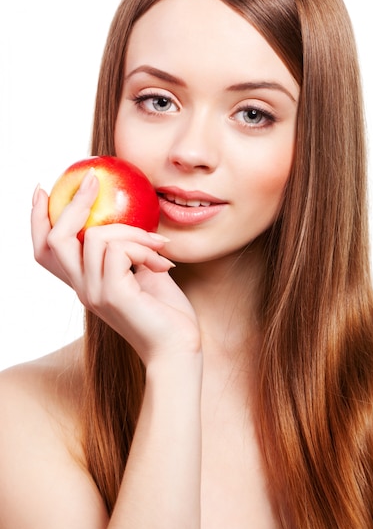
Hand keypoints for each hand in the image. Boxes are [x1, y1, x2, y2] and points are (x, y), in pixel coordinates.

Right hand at [31, 172, 200, 363]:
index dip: (37, 219)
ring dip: (133, 232)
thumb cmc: (166, 312)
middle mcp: (82, 289)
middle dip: (72, 203)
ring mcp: (94, 293)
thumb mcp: (142, 270)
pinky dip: (143, 247)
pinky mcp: (112, 294)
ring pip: (96, 236)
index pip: (45, 251)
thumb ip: (127, 249)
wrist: (178, 349)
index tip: (43, 189)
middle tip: (93, 180)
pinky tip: (163, 262)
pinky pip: (119, 249)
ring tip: (160, 248)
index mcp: (85, 283)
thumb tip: (130, 214)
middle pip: (54, 239)